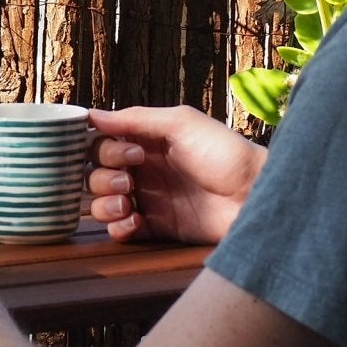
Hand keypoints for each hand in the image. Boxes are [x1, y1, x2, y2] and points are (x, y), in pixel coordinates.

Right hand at [86, 105, 265, 244]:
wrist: (254, 196)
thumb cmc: (224, 153)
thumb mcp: (181, 123)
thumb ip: (136, 119)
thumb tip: (91, 115)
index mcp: (147, 141)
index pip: (102, 143)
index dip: (105, 149)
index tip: (131, 154)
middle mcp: (143, 169)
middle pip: (96, 174)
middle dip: (103, 178)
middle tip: (131, 180)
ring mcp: (149, 199)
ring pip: (102, 203)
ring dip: (104, 204)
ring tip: (127, 204)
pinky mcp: (156, 228)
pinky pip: (120, 230)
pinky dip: (118, 227)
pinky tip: (135, 221)